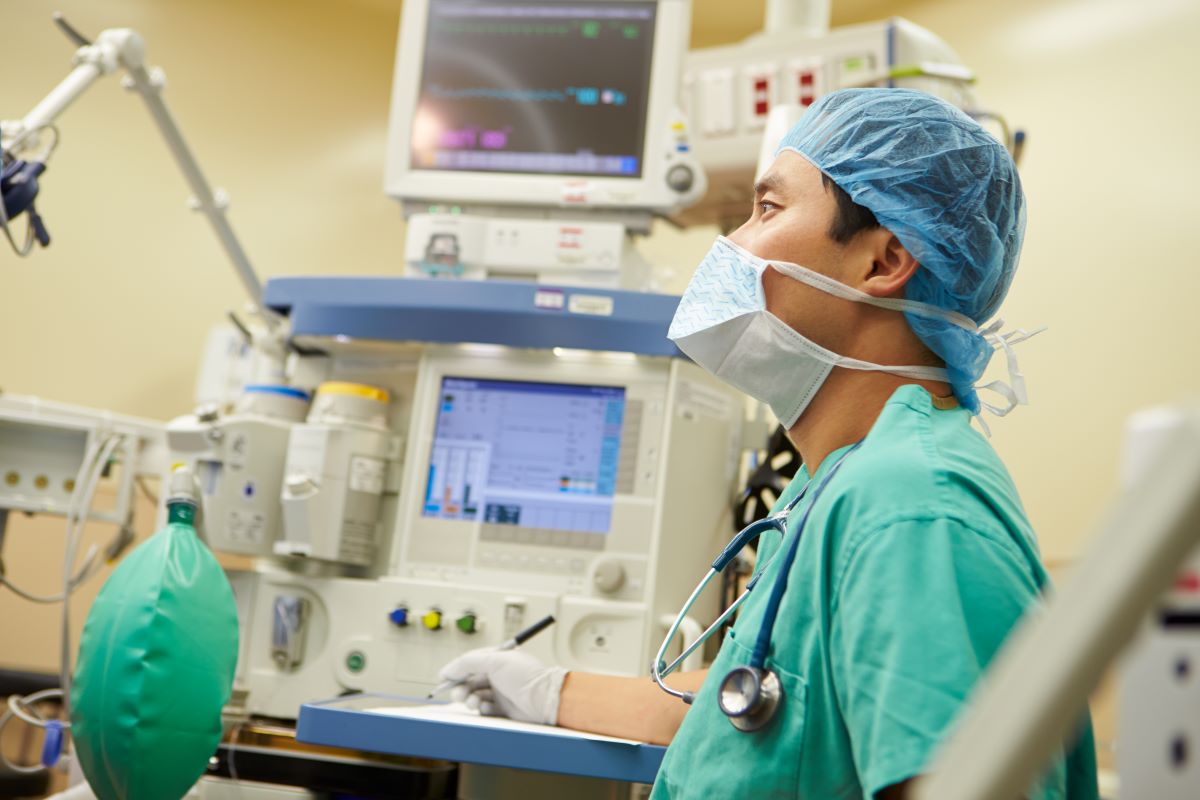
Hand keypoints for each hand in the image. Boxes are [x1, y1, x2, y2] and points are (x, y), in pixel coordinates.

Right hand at [437, 648, 567, 724]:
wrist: (544, 699)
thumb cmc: (524, 675)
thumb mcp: (494, 660)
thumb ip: (468, 662)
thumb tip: (448, 670)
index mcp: (496, 659)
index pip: (470, 663)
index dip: (456, 670)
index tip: (443, 679)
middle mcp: (498, 675)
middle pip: (470, 681)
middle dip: (460, 688)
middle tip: (458, 694)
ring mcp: (501, 692)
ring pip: (475, 695)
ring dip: (469, 699)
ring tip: (473, 701)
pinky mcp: (503, 709)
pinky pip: (485, 709)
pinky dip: (481, 708)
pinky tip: (485, 708)